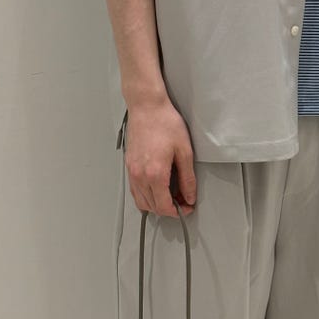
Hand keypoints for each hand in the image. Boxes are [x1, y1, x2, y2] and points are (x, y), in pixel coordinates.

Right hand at [123, 97, 195, 217]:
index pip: (164, 206)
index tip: (186, 208)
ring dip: (156, 205)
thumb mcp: (184, 151)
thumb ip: (188, 179)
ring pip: (142, 202)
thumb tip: (189, 196)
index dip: (178, 212)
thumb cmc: (164, 122)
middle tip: (182, 202)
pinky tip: (157, 192)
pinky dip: (146, 197)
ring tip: (171, 197)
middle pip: (153, 207)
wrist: (146, 106)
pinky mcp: (129, 167)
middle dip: (169, 210)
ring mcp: (132, 172)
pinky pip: (135, 191)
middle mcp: (140, 176)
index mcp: (155, 174)